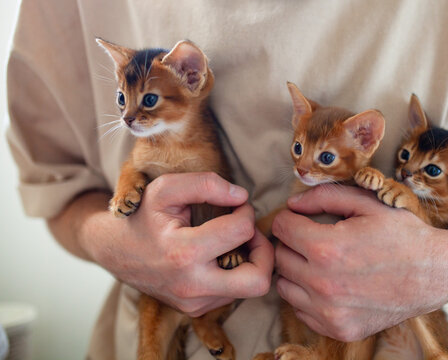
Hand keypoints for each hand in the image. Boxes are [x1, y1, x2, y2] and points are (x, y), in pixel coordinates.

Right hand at [83, 172, 273, 316]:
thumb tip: (242, 196)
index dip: (246, 211)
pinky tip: (219, 255)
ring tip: (233, 241)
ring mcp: (194, 303)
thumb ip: (206, 184)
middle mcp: (192, 285)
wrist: (114, 251)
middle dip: (265, 252)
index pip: (241, 230)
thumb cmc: (143, 216)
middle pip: (258, 280)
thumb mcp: (166, 188)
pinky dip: (234, 273)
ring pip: (249, 289)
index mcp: (184, 252)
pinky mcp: (195, 310)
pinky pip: (232, 293)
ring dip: (250, 262)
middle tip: (251, 234)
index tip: (237, 205)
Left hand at [273, 184, 447, 340]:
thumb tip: (292, 203)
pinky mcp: (338, 329)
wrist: (437, 273)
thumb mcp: (367, 203)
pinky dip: (308, 296)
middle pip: (280, 257)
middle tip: (312, 237)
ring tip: (320, 261)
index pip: (281, 227)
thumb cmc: (403, 234)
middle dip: (292, 243)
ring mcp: (330, 312)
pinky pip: (301, 310)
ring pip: (285, 286)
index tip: (301, 218)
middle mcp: (323, 285)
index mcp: (327, 249)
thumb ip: (324, 196)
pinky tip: (330, 284)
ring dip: (296, 270)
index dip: (290, 218)